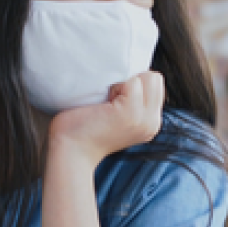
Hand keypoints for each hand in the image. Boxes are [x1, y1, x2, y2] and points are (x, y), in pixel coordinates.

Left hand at [48, 72, 163, 166]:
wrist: (71, 152)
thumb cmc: (85, 130)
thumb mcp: (119, 117)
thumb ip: (133, 101)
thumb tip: (132, 75)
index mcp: (151, 123)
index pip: (156, 85)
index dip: (135, 84)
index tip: (116, 100)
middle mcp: (152, 123)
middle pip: (155, 78)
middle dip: (133, 80)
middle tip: (112, 100)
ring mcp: (143, 118)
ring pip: (148, 77)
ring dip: (124, 83)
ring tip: (109, 103)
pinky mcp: (131, 112)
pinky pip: (132, 81)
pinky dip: (115, 86)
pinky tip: (104, 105)